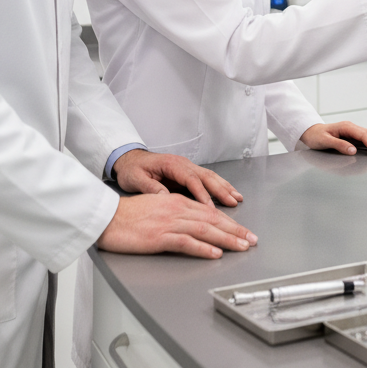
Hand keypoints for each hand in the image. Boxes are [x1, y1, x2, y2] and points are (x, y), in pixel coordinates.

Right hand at [97, 193, 257, 258]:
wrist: (105, 217)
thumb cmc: (126, 215)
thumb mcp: (155, 207)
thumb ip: (173, 212)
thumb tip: (190, 222)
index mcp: (176, 202)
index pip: (209, 212)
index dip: (228, 222)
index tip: (243, 230)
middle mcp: (176, 209)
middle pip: (212, 220)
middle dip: (235, 230)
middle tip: (252, 239)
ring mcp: (168, 223)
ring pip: (204, 230)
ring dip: (227, 239)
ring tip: (242, 246)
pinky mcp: (158, 237)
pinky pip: (185, 242)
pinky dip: (202, 248)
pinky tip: (215, 254)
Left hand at [112, 149, 243, 207]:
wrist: (129, 159)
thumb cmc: (132, 169)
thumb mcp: (135, 179)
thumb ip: (150, 188)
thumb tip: (165, 197)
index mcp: (171, 164)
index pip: (190, 179)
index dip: (201, 194)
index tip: (209, 208)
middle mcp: (182, 164)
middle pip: (206, 176)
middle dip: (221, 190)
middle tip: (234, 202)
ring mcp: (187, 167)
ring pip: (210, 177)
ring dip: (224, 187)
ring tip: (237, 198)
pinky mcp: (187, 174)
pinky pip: (206, 180)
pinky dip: (219, 186)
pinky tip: (228, 193)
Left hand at [299, 121, 366, 157]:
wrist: (311, 132)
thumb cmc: (316, 136)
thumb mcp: (325, 141)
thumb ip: (339, 145)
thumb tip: (353, 150)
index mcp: (346, 127)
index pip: (363, 135)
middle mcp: (351, 127)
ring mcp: (352, 131)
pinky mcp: (352, 135)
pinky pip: (366, 138)